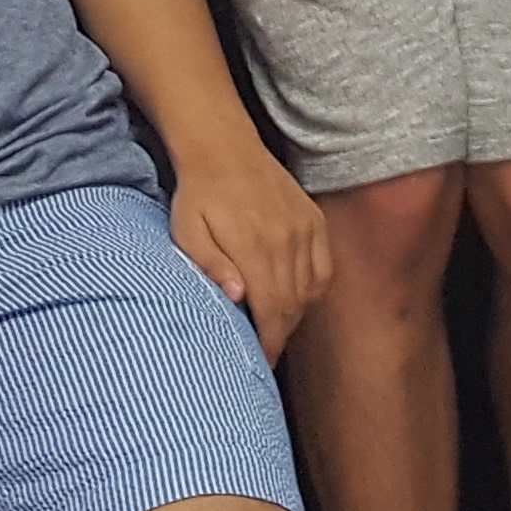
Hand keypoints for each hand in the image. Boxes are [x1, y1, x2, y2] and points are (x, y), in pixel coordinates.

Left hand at [171, 141, 334, 360]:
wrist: (223, 147)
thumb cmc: (198, 193)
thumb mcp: (187, 231)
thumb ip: (210, 265)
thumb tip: (237, 297)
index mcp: (256, 248)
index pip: (272, 310)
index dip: (268, 343)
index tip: (260, 364)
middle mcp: (287, 241)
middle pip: (293, 305)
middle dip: (280, 335)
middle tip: (264, 352)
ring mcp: (305, 230)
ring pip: (311, 289)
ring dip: (295, 314)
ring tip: (276, 327)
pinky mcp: (314, 220)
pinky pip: (324, 266)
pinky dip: (314, 288)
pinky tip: (297, 296)